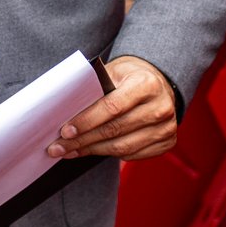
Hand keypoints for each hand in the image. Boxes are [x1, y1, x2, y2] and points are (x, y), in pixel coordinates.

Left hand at [46, 55, 177, 160]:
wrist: (158, 84)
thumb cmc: (128, 77)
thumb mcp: (113, 72)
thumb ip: (94, 88)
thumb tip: (64, 111)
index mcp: (146, 84)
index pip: (112, 107)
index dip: (87, 121)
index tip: (64, 131)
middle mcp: (161, 107)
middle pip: (115, 130)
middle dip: (82, 140)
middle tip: (58, 147)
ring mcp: (167, 127)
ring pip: (122, 147)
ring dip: (91, 151)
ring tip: (69, 151)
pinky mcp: (167, 142)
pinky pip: (132, 155)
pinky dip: (108, 155)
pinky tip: (90, 151)